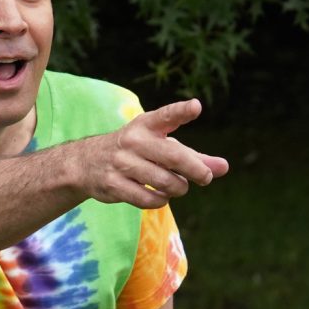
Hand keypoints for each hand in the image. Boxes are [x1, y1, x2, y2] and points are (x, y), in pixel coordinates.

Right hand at [83, 100, 230, 208]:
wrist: (85, 163)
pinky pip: (149, 199)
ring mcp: (121, 163)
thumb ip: (193, 156)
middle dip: (197, 170)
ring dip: (179, 188)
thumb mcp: (161, 146)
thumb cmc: (135, 151)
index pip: (166, 116)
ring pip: (165, 182)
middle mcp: (132, 141)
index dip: (181, 111)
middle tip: (206, 177)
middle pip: (174, 157)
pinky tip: (160, 196)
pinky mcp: (113, 185)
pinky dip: (161, 201)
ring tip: (178, 187)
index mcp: (145, 125)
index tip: (196, 107)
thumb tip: (224, 167)